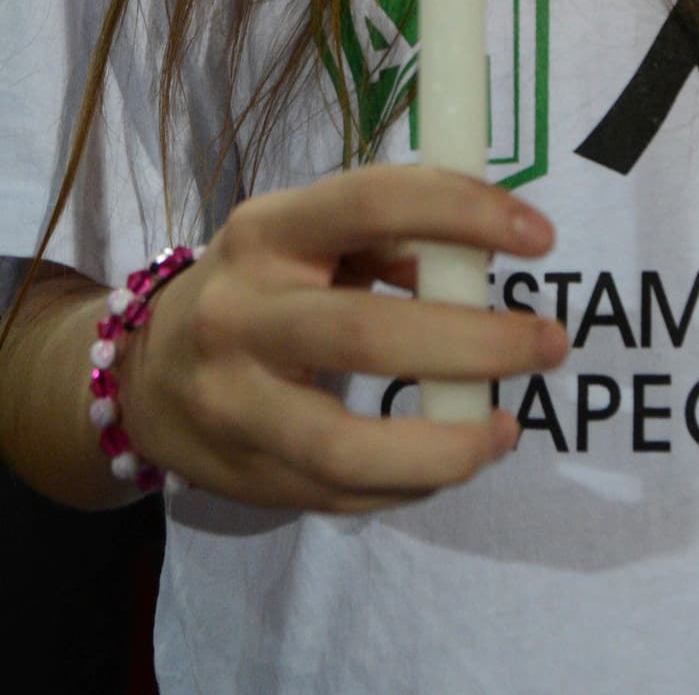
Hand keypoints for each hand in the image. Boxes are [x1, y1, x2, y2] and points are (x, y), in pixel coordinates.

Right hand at [121, 165, 568, 513]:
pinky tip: (457, 454)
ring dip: (447, 443)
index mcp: (267, 231)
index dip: (462, 212)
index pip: (370, 203)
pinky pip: (343, 493)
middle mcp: (240, 312)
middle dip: (476, 344)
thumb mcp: (306, 236)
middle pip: (367, 334)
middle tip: (550, 342)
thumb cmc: (261, 287)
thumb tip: (478, 256)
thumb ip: (388, 237)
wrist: (147, 373)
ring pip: (345, 445)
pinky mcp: (245, 475)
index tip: (540, 234)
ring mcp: (234, 404)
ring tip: (508, 427)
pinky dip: (414, 480)